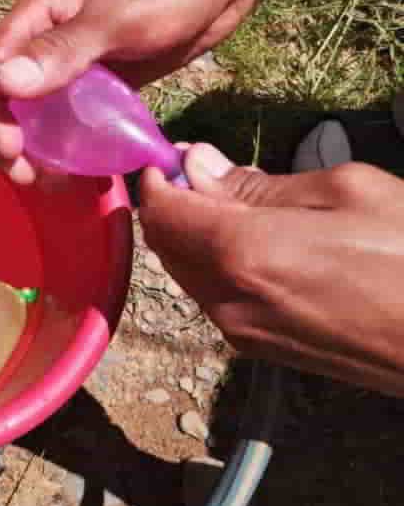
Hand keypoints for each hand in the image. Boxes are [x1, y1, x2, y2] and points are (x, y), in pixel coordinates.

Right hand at [0, 0, 259, 183]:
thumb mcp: (115, 19)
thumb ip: (61, 51)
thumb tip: (7, 86)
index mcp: (38, 11)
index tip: (10, 151)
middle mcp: (47, 35)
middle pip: (6, 91)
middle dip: (6, 136)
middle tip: (26, 176)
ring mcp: (74, 58)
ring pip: (38, 107)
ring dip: (36, 144)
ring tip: (50, 179)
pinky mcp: (103, 76)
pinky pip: (73, 112)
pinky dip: (68, 139)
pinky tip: (78, 165)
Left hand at [140, 143, 403, 397]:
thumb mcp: (346, 192)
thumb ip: (258, 183)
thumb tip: (198, 164)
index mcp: (243, 253)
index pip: (162, 212)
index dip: (158, 177)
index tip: (172, 154)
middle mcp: (227, 300)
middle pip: (165, 243)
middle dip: (174, 203)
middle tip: (206, 169)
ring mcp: (241, 332)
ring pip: (186, 272)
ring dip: (192, 234)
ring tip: (235, 202)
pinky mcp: (261, 350)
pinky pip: (214, 296)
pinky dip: (214, 263)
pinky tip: (253, 243)